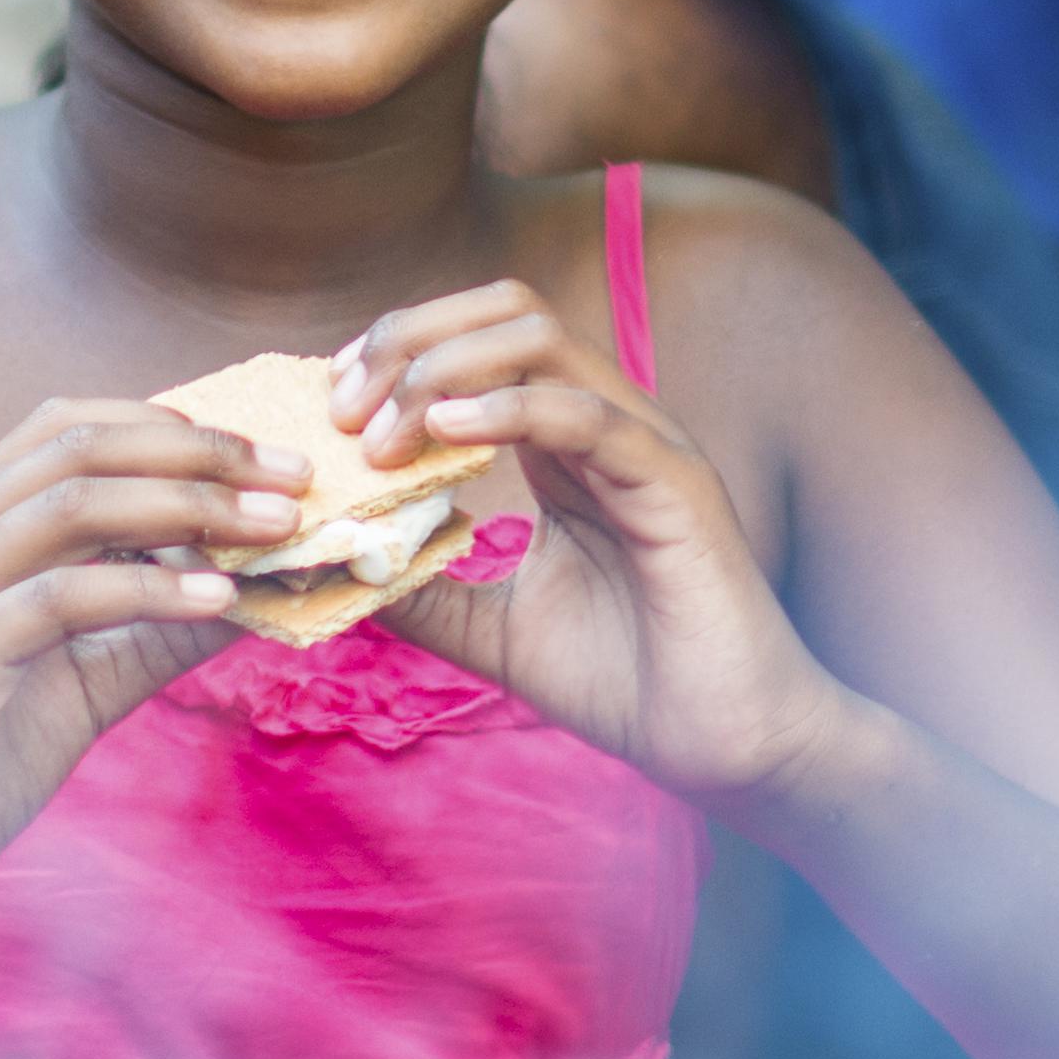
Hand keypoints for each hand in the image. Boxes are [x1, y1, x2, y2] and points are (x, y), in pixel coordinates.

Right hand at [0, 392, 290, 941]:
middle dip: (198, 454)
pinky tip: (218, 599)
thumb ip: (160, 626)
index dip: (170, 425)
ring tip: (276, 526)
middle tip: (293, 476)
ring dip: (190, 506)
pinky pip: (63, 600)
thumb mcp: (86, 677)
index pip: (65, 427)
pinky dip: (151, 589)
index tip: (263, 454)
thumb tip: (267, 583)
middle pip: (78, 448)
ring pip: (73, 504)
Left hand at [345, 283, 852, 805]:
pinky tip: (444, 434)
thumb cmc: (628, 683)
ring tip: (383, 438)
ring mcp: (645, 445)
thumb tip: (336, 565)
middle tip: (344, 410)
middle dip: (410, 339)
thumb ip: (426, 592)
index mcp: (567, 444)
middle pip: (506, 311)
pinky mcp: (675, 484)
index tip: (333, 404)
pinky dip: (508, 408)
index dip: (399, 351)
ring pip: (541, 341)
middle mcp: (607, 423)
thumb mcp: (496, 631)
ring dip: (442, 372)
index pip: (481, 343)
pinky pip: (588, 415)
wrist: (725, 746)